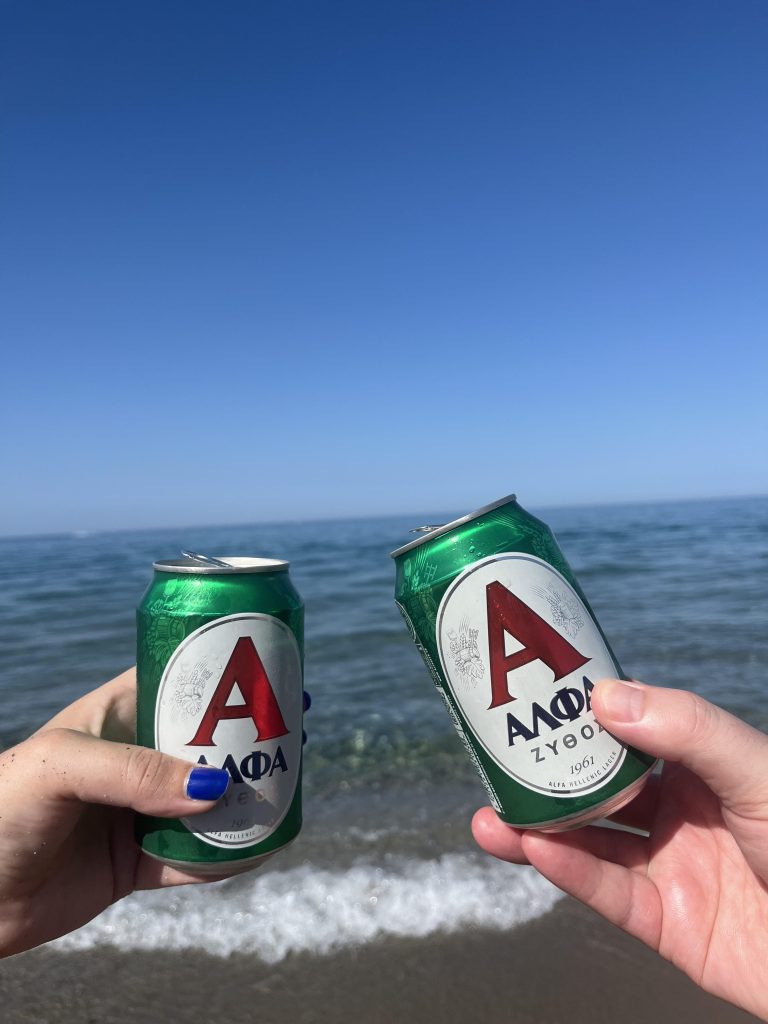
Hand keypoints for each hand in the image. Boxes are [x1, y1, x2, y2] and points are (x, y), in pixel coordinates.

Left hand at [0, 668, 295, 957]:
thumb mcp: (62, 766)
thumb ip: (134, 771)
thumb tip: (213, 788)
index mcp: (115, 717)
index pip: (180, 679)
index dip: (227, 670)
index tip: (273, 668)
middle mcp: (134, 760)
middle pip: (209, 741)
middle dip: (253, 735)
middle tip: (298, 728)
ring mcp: (139, 812)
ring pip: (210, 799)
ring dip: (250, 793)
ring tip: (291, 781)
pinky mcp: (139, 863)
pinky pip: (197, 860)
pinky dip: (231, 855)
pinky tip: (262, 844)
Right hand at [472, 679, 767, 1021]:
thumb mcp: (757, 770)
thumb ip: (689, 730)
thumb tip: (607, 696)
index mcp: (699, 765)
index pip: (626, 729)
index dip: (579, 714)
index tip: (530, 694)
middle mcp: (678, 811)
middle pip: (596, 787)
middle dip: (544, 776)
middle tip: (494, 758)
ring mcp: (669, 866)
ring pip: (589, 842)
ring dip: (536, 828)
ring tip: (488, 815)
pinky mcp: (666, 923)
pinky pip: (608, 893)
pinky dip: (569, 872)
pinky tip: (534, 848)